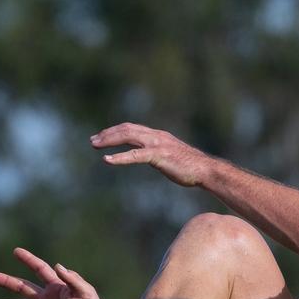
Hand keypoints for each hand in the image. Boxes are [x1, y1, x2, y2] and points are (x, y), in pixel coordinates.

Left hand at [91, 123, 206, 186]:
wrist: (205, 170)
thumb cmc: (191, 167)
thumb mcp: (171, 157)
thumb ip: (158, 154)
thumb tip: (149, 158)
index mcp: (158, 136)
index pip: (132, 128)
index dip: (115, 131)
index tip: (102, 137)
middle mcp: (156, 136)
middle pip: (126, 129)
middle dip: (108, 134)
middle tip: (93, 141)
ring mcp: (157, 144)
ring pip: (128, 137)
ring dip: (109, 141)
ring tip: (96, 146)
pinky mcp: (158, 156)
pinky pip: (135, 155)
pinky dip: (120, 157)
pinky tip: (108, 160)